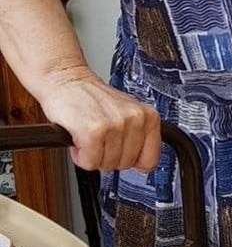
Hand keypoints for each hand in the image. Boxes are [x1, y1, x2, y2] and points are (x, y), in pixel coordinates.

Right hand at [36, 67, 160, 172]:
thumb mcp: (127, 115)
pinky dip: (80, 156)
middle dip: (108, 157)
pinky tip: (79, 137)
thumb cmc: (93, 100)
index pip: (149, 161)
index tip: (120, 153)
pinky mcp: (94, 130)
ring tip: (88, 135)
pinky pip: (90, 162)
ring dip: (92, 155)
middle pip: (125, 165)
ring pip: (107, 164)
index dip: (131, 162)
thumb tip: (142, 166)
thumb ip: (139, 138)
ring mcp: (116, 124)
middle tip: (99, 139)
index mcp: (149, 116)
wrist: (67, 81)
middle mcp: (136, 119)